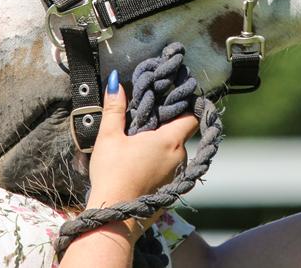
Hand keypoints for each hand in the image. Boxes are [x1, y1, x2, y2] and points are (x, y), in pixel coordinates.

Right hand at [84, 70, 199, 208]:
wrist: (114, 218)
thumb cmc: (112, 175)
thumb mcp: (109, 137)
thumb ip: (114, 107)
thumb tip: (114, 81)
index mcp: (170, 141)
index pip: (191, 117)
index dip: (185, 106)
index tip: (172, 100)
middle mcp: (179, 158)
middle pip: (181, 134)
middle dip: (167, 126)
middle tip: (147, 120)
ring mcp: (176, 176)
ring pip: (175, 152)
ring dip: (162, 146)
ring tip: (139, 144)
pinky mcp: (170, 190)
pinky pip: (170, 169)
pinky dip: (160, 163)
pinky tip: (140, 164)